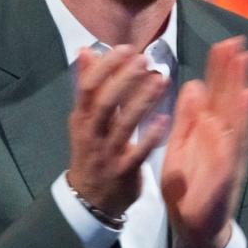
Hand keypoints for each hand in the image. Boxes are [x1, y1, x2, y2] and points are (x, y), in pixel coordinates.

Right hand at [67, 45, 169, 217]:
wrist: (90, 199)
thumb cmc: (92, 150)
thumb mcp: (85, 118)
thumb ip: (88, 85)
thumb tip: (86, 50)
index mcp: (81, 117)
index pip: (88, 86)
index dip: (106, 66)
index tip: (126, 48)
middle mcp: (91, 133)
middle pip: (104, 102)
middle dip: (124, 79)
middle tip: (145, 59)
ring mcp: (106, 153)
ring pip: (123, 124)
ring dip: (142, 100)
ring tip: (162, 80)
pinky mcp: (123, 171)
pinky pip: (137, 153)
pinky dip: (151, 136)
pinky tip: (165, 119)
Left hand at [162, 37, 247, 247]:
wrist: (192, 226)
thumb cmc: (188, 184)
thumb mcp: (180, 144)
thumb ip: (187, 116)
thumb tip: (193, 84)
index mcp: (208, 131)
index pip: (216, 95)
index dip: (220, 70)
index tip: (224, 43)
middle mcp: (223, 141)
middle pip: (230, 102)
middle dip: (234, 74)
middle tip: (238, 43)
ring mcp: (226, 159)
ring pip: (235, 124)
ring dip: (239, 98)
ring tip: (244, 73)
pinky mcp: (222, 179)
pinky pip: (226, 157)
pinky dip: (229, 138)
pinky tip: (229, 122)